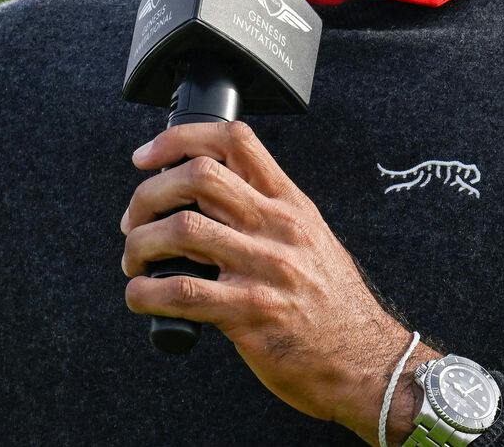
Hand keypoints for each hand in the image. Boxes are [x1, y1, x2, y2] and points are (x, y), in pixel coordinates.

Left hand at [120, 122, 436, 443]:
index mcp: (291, 204)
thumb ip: (267, 213)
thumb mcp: (311, 240)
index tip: (146, 158)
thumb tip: (205, 199)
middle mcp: (278, 228)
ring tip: (134, 261)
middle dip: (149, 194)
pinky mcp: (249, 313)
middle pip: (198, 176)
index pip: (234, 141)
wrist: (368, 364)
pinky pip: (181, 292)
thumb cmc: (335, 307)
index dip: (179, 139)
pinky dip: (145, 291)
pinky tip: (141, 295)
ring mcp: (265, 269)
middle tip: (134, 220)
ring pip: (181, 230)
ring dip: (139, 244)